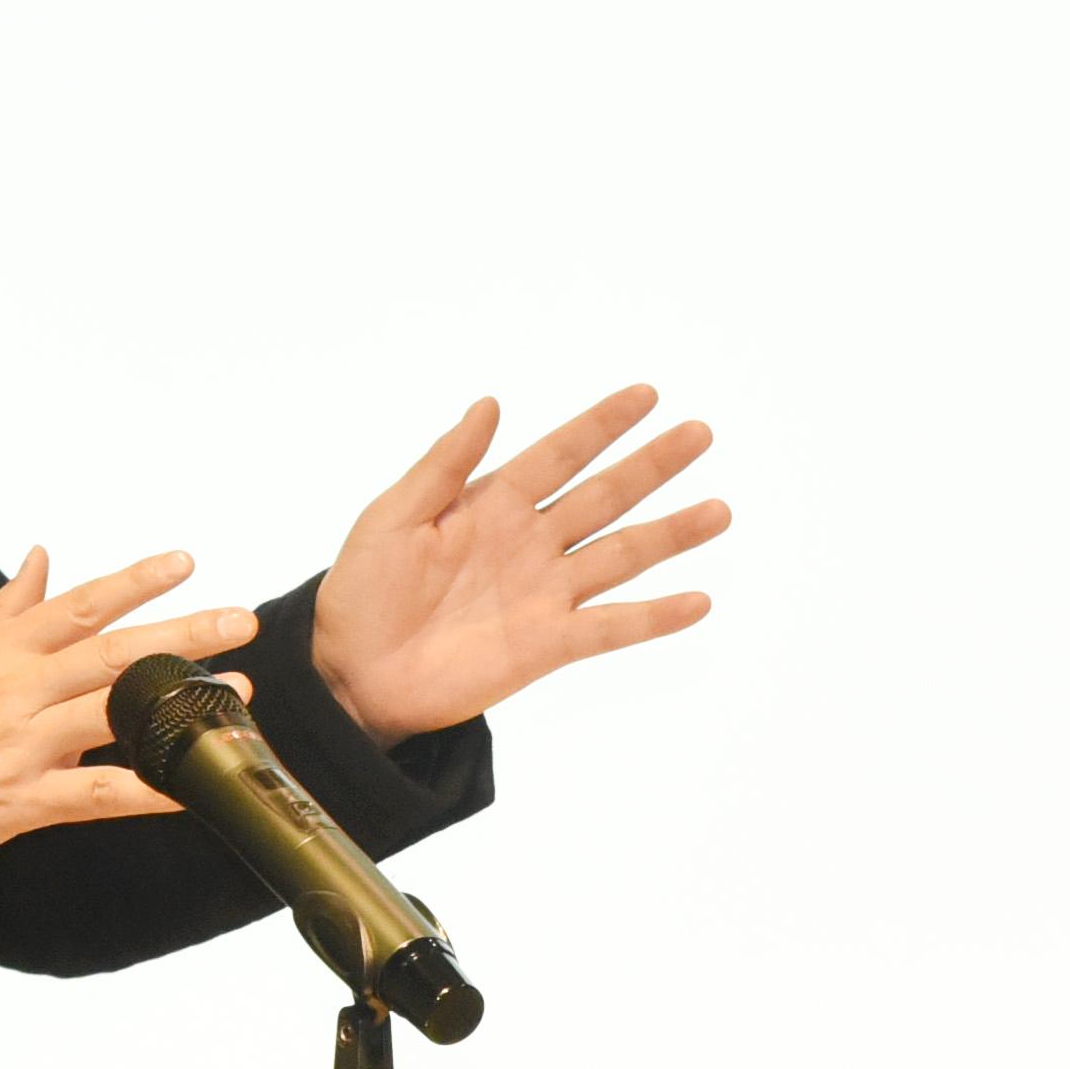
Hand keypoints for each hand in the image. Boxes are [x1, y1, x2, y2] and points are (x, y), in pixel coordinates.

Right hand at [0, 549, 257, 871]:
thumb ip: (3, 607)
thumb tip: (41, 557)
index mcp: (3, 650)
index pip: (80, 604)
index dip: (136, 581)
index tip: (187, 561)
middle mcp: (19, 688)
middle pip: (112, 651)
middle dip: (183, 633)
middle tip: (241, 621)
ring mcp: (23, 743)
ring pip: (112, 713)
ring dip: (178, 702)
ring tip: (238, 693)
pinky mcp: (22, 798)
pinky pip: (95, 794)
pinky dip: (145, 791)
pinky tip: (190, 789)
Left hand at [310, 385, 727, 745]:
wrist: (351, 674)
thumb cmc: (361, 592)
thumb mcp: (392, 516)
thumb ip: (444, 465)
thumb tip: (489, 405)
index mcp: (493, 504)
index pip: (559, 454)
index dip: (601, 425)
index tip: (645, 395)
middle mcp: (530, 543)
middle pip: (604, 496)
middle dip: (652, 465)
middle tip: (700, 433)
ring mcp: (544, 594)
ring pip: (621, 556)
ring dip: (670, 534)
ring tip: (718, 511)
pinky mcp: (547, 645)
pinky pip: (611, 628)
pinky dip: (654, 618)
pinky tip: (696, 602)